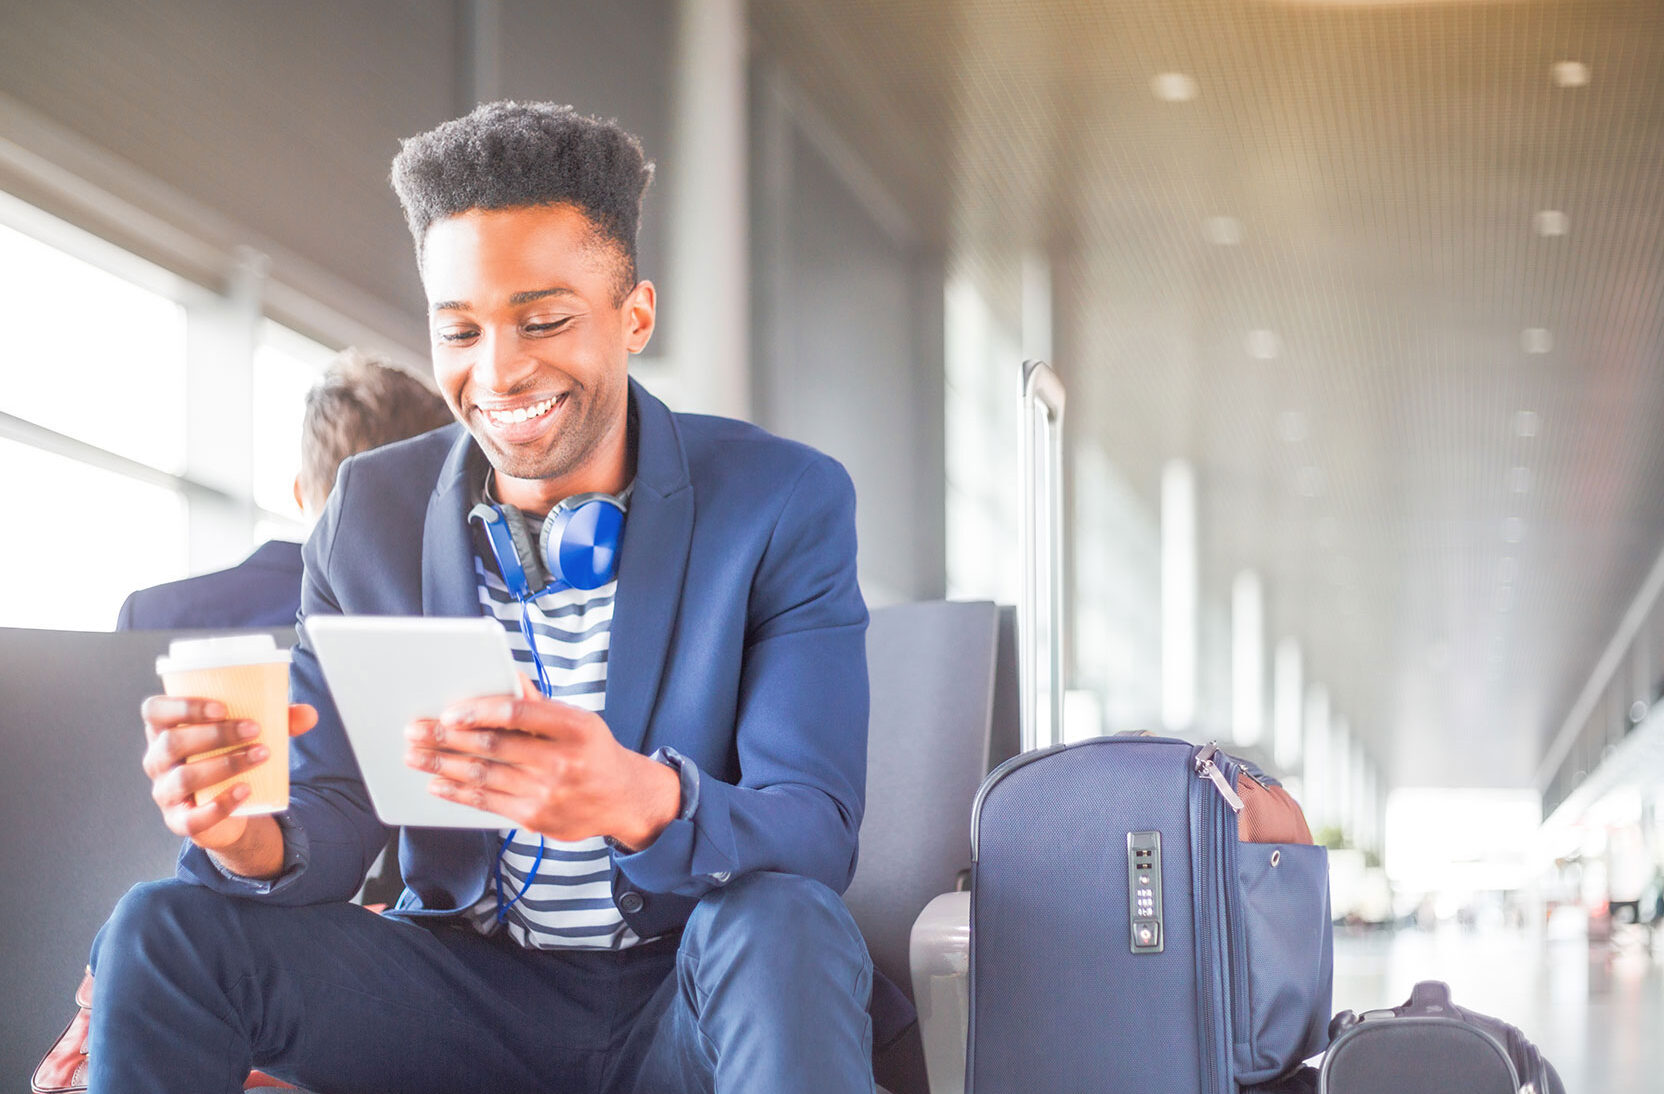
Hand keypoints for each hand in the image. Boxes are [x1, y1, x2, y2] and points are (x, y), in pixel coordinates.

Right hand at [140, 696, 317, 851]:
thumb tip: (309, 714)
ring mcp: (165, 792)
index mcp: (166, 730)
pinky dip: (221, 804)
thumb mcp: (252, 734)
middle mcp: (158, 760)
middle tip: (255, 729)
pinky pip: (193, 817)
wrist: (235, 804)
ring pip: (184, 777)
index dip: (180, 706)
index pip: (154, 711)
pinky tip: (246, 790)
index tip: (221, 707)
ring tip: (262, 754)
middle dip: (215, 734)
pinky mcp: (180, 820)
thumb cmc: (233, 754)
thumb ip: (280, 720)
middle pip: (172, 742)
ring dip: (225, 764)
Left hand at [403, 677, 679, 849]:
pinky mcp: (535, 818)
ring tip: (415, 755)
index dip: (479, 711)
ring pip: (483, 775)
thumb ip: (540, 704)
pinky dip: (457, 793)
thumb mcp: (579, 720)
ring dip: (442, 764)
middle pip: (492, 745)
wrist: (624, 799)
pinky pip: (487, 802)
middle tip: (415, 730)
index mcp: (574, 726)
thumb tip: (508, 677)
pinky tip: (437, 783)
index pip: (518, 713)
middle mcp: (562, 760)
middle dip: (446, 737)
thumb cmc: (594, 752)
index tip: (448, 711)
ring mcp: (547, 792)